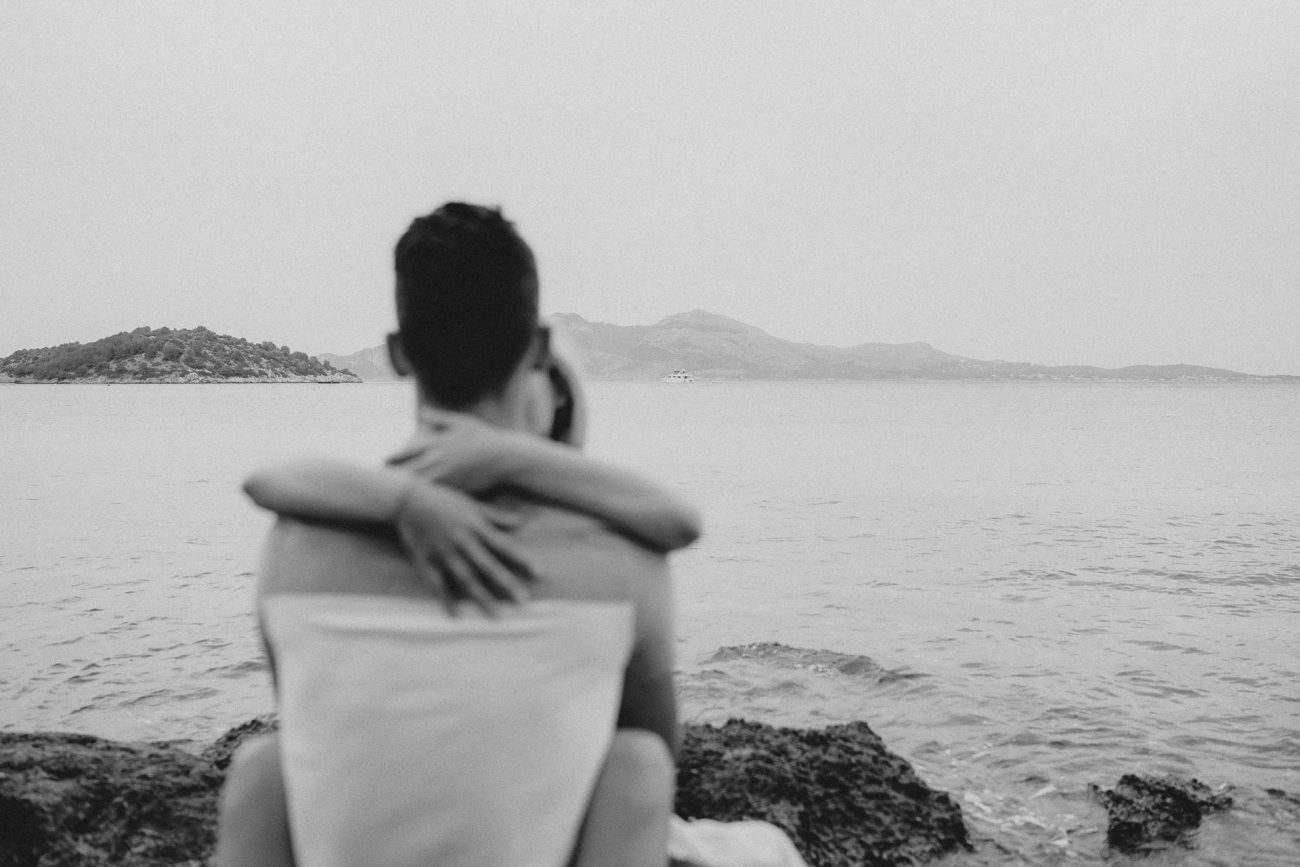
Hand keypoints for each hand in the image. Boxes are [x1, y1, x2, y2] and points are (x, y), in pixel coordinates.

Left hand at [391, 423, 506, 492]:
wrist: (505, 458)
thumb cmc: (484, 436)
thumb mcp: (462, 422)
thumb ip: (440, 418)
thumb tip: (422, 412)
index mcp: (439, 444)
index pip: (409, 452)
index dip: (394, 457)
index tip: (383, 460)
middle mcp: (441, 462)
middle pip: (411, 473)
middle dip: (396, 478)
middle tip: (382, 483)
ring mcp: (449, 478)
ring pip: (422, 487)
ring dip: (409, 491)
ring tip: (396, 495)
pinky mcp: (457, 490)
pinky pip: (438, 496)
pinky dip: (427, 499)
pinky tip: (419, 504)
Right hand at [393, 482, 534, 614]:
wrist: (408, 499)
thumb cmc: (444, 500)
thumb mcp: (472, 505)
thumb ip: (496, 516)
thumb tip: (521, 522)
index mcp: (476, 527)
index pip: (505, 546)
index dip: (523, 560)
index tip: (540, 573)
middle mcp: (463, 542)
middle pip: (488, 566)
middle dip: (507, 584)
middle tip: (524, 601)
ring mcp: (445, 553)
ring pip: (466, 579)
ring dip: (482, 597)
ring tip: (497, 615)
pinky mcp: (426, 560)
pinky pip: (438, 583)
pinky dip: (447, 599)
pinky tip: (456, 615)